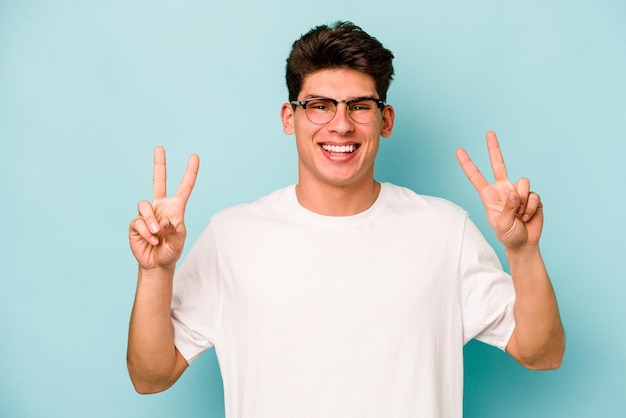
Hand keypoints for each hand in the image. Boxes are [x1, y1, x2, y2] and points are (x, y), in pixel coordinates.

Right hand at [129, 146, 198, 269]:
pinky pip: (138, 222)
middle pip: (158, 180)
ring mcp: (147, 214)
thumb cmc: (171, 250)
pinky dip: (145, 232)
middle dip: (159, 164)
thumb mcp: (179, 242)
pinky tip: (151, 240)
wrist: (157, 263)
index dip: (190, 172)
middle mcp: (161, 207)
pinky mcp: (136, 223)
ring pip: (145, 205)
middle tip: (159, 148)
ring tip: (156, 234)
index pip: (184, 187)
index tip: (195, 157)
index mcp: (176, 208)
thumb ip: (175, 230)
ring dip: (150, 221)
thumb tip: (164, 220)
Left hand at [456, 131, 542, 249]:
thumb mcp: (502, 225)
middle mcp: (503, 189)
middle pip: (499, 165)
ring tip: (519, 216)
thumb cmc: (508, 235)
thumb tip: (514, 192)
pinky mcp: (532, 196)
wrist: (524, 243)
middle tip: (489, 133)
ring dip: (521, 202)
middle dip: (494, 148)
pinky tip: (527, 217)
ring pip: (522, 183)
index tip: (459, 150)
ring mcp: (517, 192)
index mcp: (489, 195)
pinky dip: (530, 209)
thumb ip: (507, 208)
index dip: (468, 164)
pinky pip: (533, 196)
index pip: (476, 177)